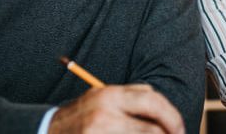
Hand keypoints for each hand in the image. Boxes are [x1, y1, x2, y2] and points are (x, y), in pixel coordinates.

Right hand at [48, 84, 184, 133]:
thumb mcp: (102, 99)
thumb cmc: (80, 117)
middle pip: (153, 127)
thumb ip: (129, 99)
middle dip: (170, 133)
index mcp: (109, 94)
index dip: (171, 116)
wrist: (46, 131)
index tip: (178, 128)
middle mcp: (106, 113)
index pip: (152, 100)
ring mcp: (102, 131)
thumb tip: (161, 108)